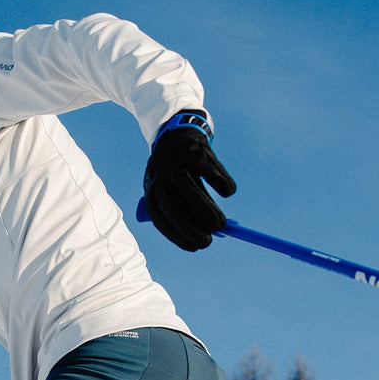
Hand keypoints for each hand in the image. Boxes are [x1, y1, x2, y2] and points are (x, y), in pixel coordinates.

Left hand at [143, 111, 236, 250]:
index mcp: (151, 189)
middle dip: (190, 228)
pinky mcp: (194, 150)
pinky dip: (222, 185)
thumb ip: (189, 212)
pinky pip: (211, 173)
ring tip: (221, 224)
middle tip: (208, 241)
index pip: (160, 218)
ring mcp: (176, 161)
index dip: (178, 236)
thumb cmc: (179, 172)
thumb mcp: (177, 191)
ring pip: (191, 191)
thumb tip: (206, 237)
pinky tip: (227, 192)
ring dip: (207, 211)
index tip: (195, 248)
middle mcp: (159, 176)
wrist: (179, 132)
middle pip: (172, 207)